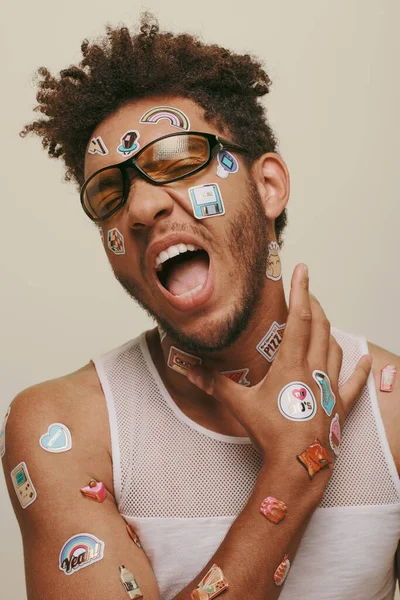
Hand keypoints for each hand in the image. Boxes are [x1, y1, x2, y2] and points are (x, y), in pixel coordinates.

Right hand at [187, 264, 371, 467]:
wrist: (298, 463)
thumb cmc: (270, 432)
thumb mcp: (240, 404)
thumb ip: (215, 384)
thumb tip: (188, 368)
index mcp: (290, 364)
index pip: (299, 318)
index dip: (300, 291)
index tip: (302, 269)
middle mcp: (313, 369)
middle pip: (319, 327)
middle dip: (314, 304)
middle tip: (307, 290)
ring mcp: (328, 387)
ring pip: (335, 348)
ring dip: (329, 330)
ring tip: (322, 319)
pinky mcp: (338, 405)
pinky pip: (353, 382)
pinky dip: (359, 369)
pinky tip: (365, 359)